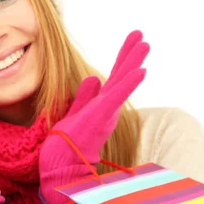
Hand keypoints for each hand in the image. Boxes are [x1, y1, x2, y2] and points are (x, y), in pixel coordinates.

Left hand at [39, 30, 148, 203]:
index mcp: (99, 106)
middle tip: (141, 35)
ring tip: (144, 44)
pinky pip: (116, 97)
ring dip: (132, 63)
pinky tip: (141, 70)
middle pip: (120, 77)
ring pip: (121, 83)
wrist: (59, 168)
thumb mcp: (73, 113)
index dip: (122, 59)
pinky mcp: (100, 117)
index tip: (133, 40)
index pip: (112, 79)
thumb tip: (94, 77)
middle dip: (130, 55)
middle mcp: (105, 108)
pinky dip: (128, 84)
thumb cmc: (64, 146)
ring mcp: (104, 113)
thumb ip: (84, 97)